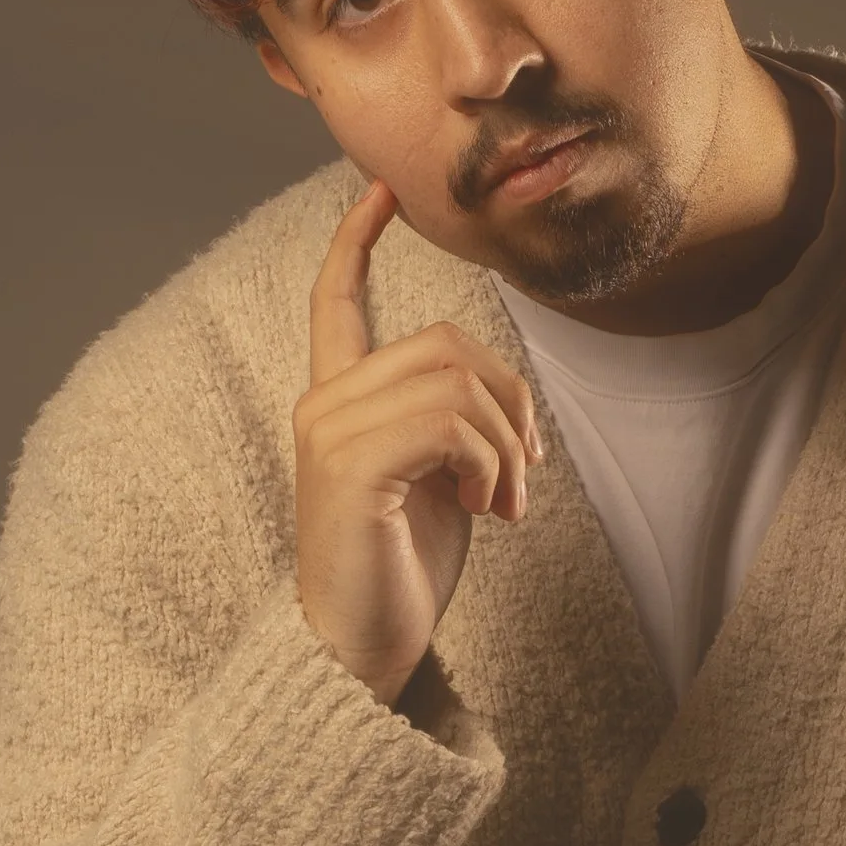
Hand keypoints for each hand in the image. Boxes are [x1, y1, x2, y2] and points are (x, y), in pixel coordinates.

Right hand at [292, 178, 541, 708]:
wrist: (360, 652)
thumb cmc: (399, 574)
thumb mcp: (441, 485)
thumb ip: (457, 427)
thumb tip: (507, 404)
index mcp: (338, 404)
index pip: (336, 304)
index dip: (354, 244)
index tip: (380, 193)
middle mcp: (323, 406)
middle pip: (444, 342)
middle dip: (510, 402)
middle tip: (521, 474)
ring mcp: (330, 432)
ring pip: (455, 380)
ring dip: (506, 442)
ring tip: (504, 503)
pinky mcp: (351, 466)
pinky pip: (450, 423)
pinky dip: (490, 463)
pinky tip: (489, 509)